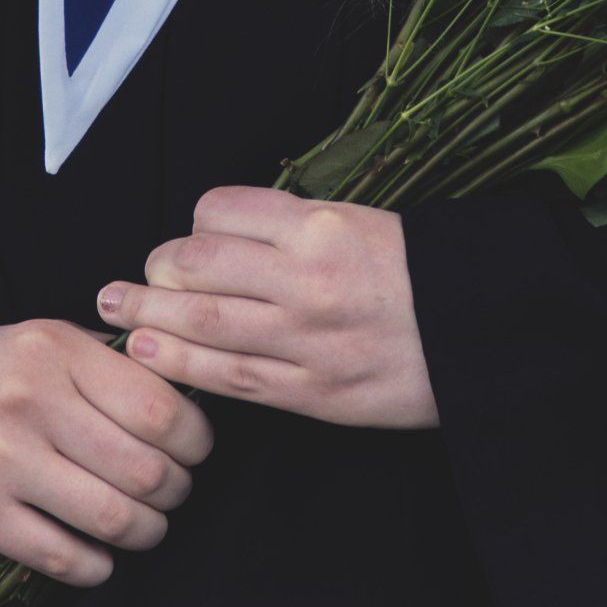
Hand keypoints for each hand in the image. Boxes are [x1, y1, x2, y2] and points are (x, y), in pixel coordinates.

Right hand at [0, 318, 213, 586]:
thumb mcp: (33, 342)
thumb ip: (101, 363)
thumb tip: (183, 395)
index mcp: (55, 349)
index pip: (162, 406)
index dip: (195, 443)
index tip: (192, 455)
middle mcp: (30, 398)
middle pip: (146, 469)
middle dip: (175, 495)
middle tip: (170, 498)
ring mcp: (0, 457)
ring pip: (112, 518)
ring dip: (144, 534)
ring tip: (142, 530)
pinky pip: (63, 558)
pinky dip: (94, 568)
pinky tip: (96, 559)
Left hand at [96, 186, 439, 429]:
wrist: (488, 335)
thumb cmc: (424, 274)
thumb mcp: (363, 223)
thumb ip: (294, 227)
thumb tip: (220, 237)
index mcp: (322, 225)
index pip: (222, 212)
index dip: (192, 226)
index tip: (185, 240)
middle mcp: (308, 278)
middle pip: (199, 266)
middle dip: (154, 273)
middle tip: (126, 281)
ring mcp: (309, 340)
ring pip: (203, 324)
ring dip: (148, 318)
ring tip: (117, 312)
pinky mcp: (316, 393)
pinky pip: (232, 379)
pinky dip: (183, 365)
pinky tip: (150, 354)